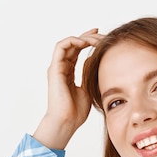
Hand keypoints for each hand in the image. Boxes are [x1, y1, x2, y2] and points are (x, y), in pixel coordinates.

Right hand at [33, 29, 103, 148]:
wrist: (66, 122)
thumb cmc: (76, 111)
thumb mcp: (88, 88)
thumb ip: (88, 73)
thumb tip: (94, 59)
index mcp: (68, 72)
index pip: (77, 50)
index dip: (88, 41)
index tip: (102, 37)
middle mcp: (61, 68)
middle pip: (73, 44)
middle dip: (88, 37)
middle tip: (102, 34)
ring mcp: (57, 68)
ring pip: (68, 43)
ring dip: (82, 38)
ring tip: (96, 38)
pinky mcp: (54, 68)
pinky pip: (61, 47)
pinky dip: (72, 41)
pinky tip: (85, 42)